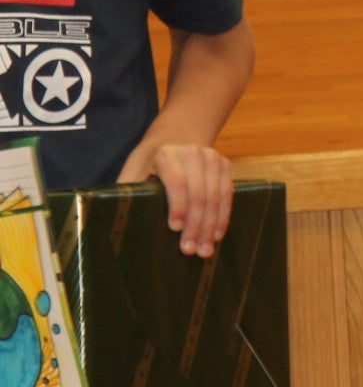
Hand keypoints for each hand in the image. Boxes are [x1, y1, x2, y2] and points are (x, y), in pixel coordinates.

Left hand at [115, 141, 233, 258]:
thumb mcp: (134, 170)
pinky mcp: (225, 164)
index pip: (177, 181)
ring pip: (216, 195)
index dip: (178, 205)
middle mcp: (193, 153)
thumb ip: (128, 190)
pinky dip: (223, 215)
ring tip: (205, 249)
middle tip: (189, 250)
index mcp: (167, 154)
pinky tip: (217, 234)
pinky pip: (227, 193)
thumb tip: (110, 220)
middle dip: (196, 224)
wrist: (176, 136)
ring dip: (211, 225)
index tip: (175, 228)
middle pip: (199, 192)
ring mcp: (212, 157)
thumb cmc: (149, 162)